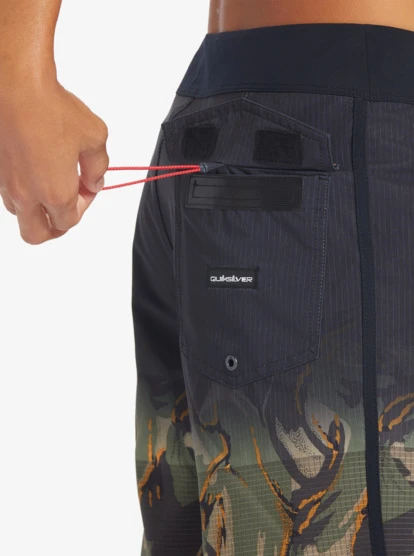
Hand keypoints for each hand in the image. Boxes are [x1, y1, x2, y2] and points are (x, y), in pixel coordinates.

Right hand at [0, 80, 108, 243]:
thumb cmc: (51, 108)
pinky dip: (22, 191)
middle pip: (37, 234)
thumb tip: (95, 181)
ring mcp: (6, 184)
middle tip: (66, 208)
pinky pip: (7, 193)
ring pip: (19, 214)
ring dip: (36, 209)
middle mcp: (27, 194)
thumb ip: (99, 167)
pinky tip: (34, 168)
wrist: (14, 84)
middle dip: (54, 227)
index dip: (83, 207)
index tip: (87, 188)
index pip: (70, 221)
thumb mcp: (94, 137)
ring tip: (50, 184)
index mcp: (55, 194)